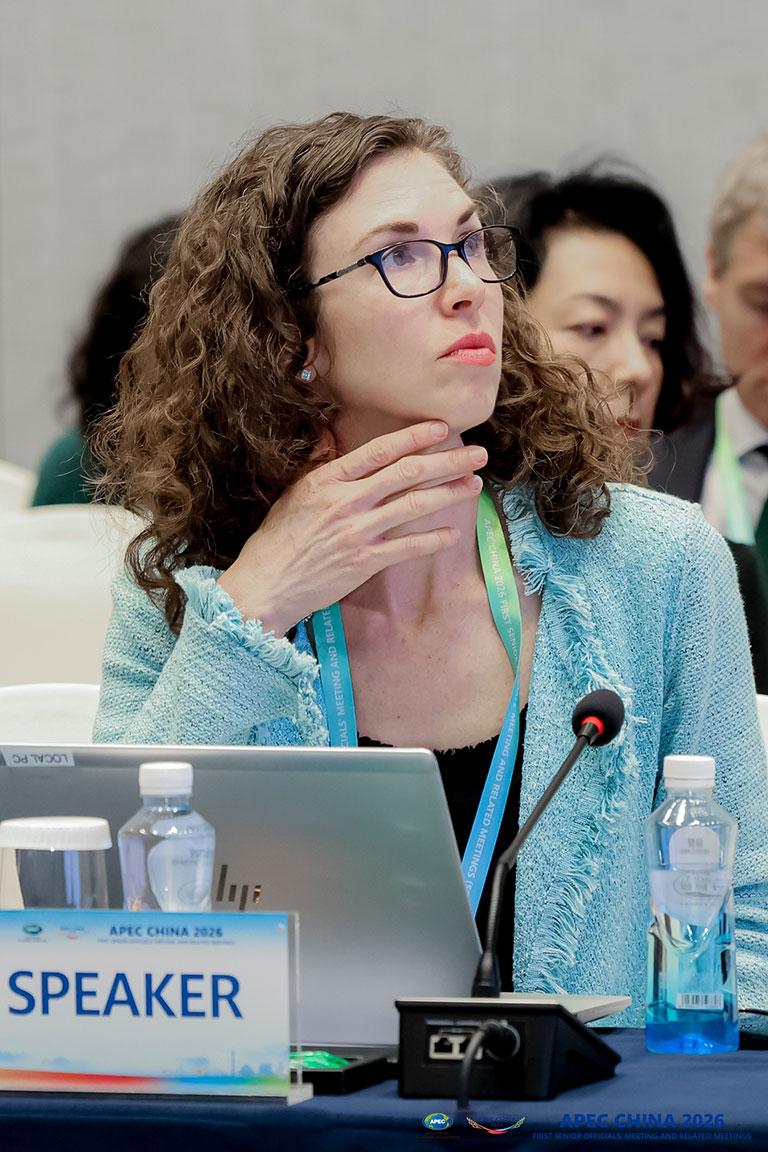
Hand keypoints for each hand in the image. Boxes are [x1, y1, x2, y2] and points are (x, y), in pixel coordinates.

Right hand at [217, 420, 486, 634]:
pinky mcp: (365, 562)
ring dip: (449, 492)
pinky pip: (408, 547)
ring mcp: (358, 532)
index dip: (414, 437)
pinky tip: (452, 532)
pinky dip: (433, 539)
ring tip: (474, 483)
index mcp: (328, 480)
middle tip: (477, 453)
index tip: (442, 428)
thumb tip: (328, 435)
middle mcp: (346, 502)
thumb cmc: (276, 540)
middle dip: (447, 461)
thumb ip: (319, 466)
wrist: (266, 585)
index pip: (379, 450)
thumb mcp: (293, 494)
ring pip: (414, 505)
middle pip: (407, 473)